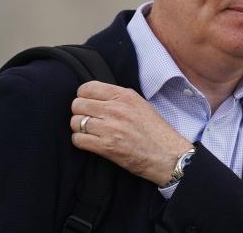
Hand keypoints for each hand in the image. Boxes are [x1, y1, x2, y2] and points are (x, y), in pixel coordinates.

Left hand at [70, 81, 193, 185]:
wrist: (167, 154)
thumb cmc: (155, 131)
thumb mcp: (140, 104)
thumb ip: (118, 98)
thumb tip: (94, 96)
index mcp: (124, 96)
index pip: (87, 88)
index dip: (84, 96)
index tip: (89, 104)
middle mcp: (115, 109)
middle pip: (77, 105)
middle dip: (80, 112)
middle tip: (90, 120)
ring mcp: (110, 128)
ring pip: (76, 122)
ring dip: (80, 128)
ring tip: (92, 132)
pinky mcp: (105, 147)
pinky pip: (78, 139)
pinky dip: (81, 141)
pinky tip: (92, 142)